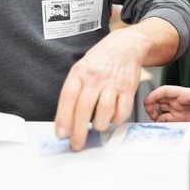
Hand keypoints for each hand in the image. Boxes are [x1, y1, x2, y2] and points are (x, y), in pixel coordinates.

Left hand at [54, 27, 146, 149]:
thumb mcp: (82, 69)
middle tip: (76, 144)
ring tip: (97, 126)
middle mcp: (96, 77)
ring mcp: (113, 83)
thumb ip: (74, 91)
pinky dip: (116, 119)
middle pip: (84, 108)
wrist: (126, 46)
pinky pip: (122, 111)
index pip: (68, 97)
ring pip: (104, 111)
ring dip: (99, 125)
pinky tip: (112, 117)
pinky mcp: (129, 88)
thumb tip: (66, 121)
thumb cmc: (101, 61)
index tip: (61, 134)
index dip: (63, 118)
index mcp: (80, 72)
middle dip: (78, 131)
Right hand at [144, 85, 189, 121]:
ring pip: (157, 108)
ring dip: (153, 113)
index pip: (163, 91)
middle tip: (150, 112)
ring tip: (155, 118)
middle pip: (157, 99)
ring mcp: (171, 108)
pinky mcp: (172, 117)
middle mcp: (173, 100)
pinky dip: (158, 121)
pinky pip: (161, 118)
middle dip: (150, 105)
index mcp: (178, 93)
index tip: (147, 101)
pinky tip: (159, 124)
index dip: (154, 95)